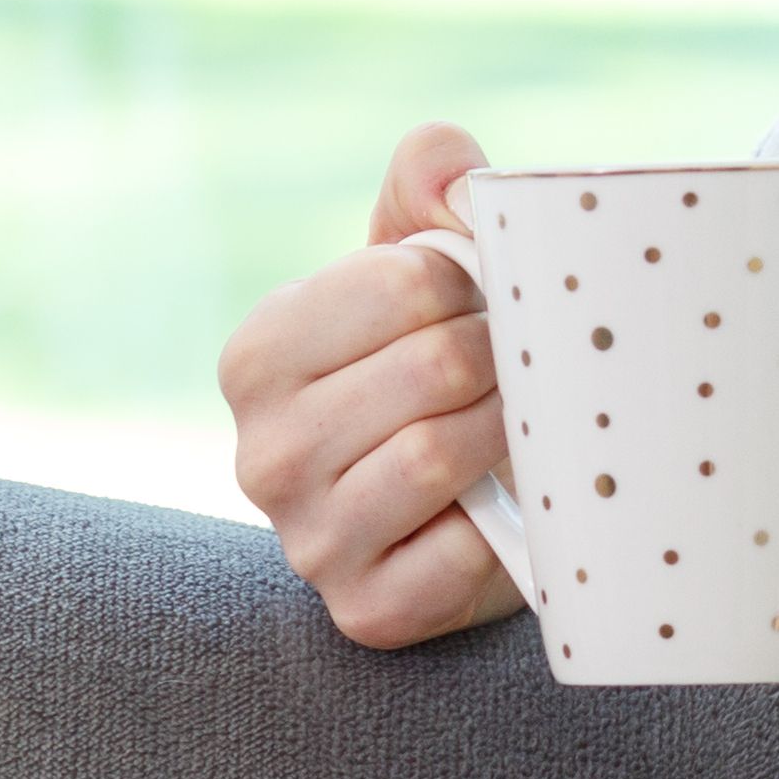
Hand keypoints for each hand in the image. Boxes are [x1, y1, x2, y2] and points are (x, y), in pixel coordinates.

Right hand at [220, 121, 521, 647]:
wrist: (463, 500)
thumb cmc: (430, 364)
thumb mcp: (418, 262)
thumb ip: (427, 181)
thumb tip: (451, 169)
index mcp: (258, 354)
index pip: (406, 283)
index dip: (474, 281)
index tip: (484, 301)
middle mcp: (261, 452)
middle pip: (434, 367)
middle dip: (501, 356)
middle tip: (517, 366)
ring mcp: (307, 540)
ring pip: (439, 455)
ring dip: (510, 430)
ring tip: (520, 420)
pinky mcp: (366, 609)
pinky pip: (463, 552)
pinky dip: (507, 523)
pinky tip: (503, 505)